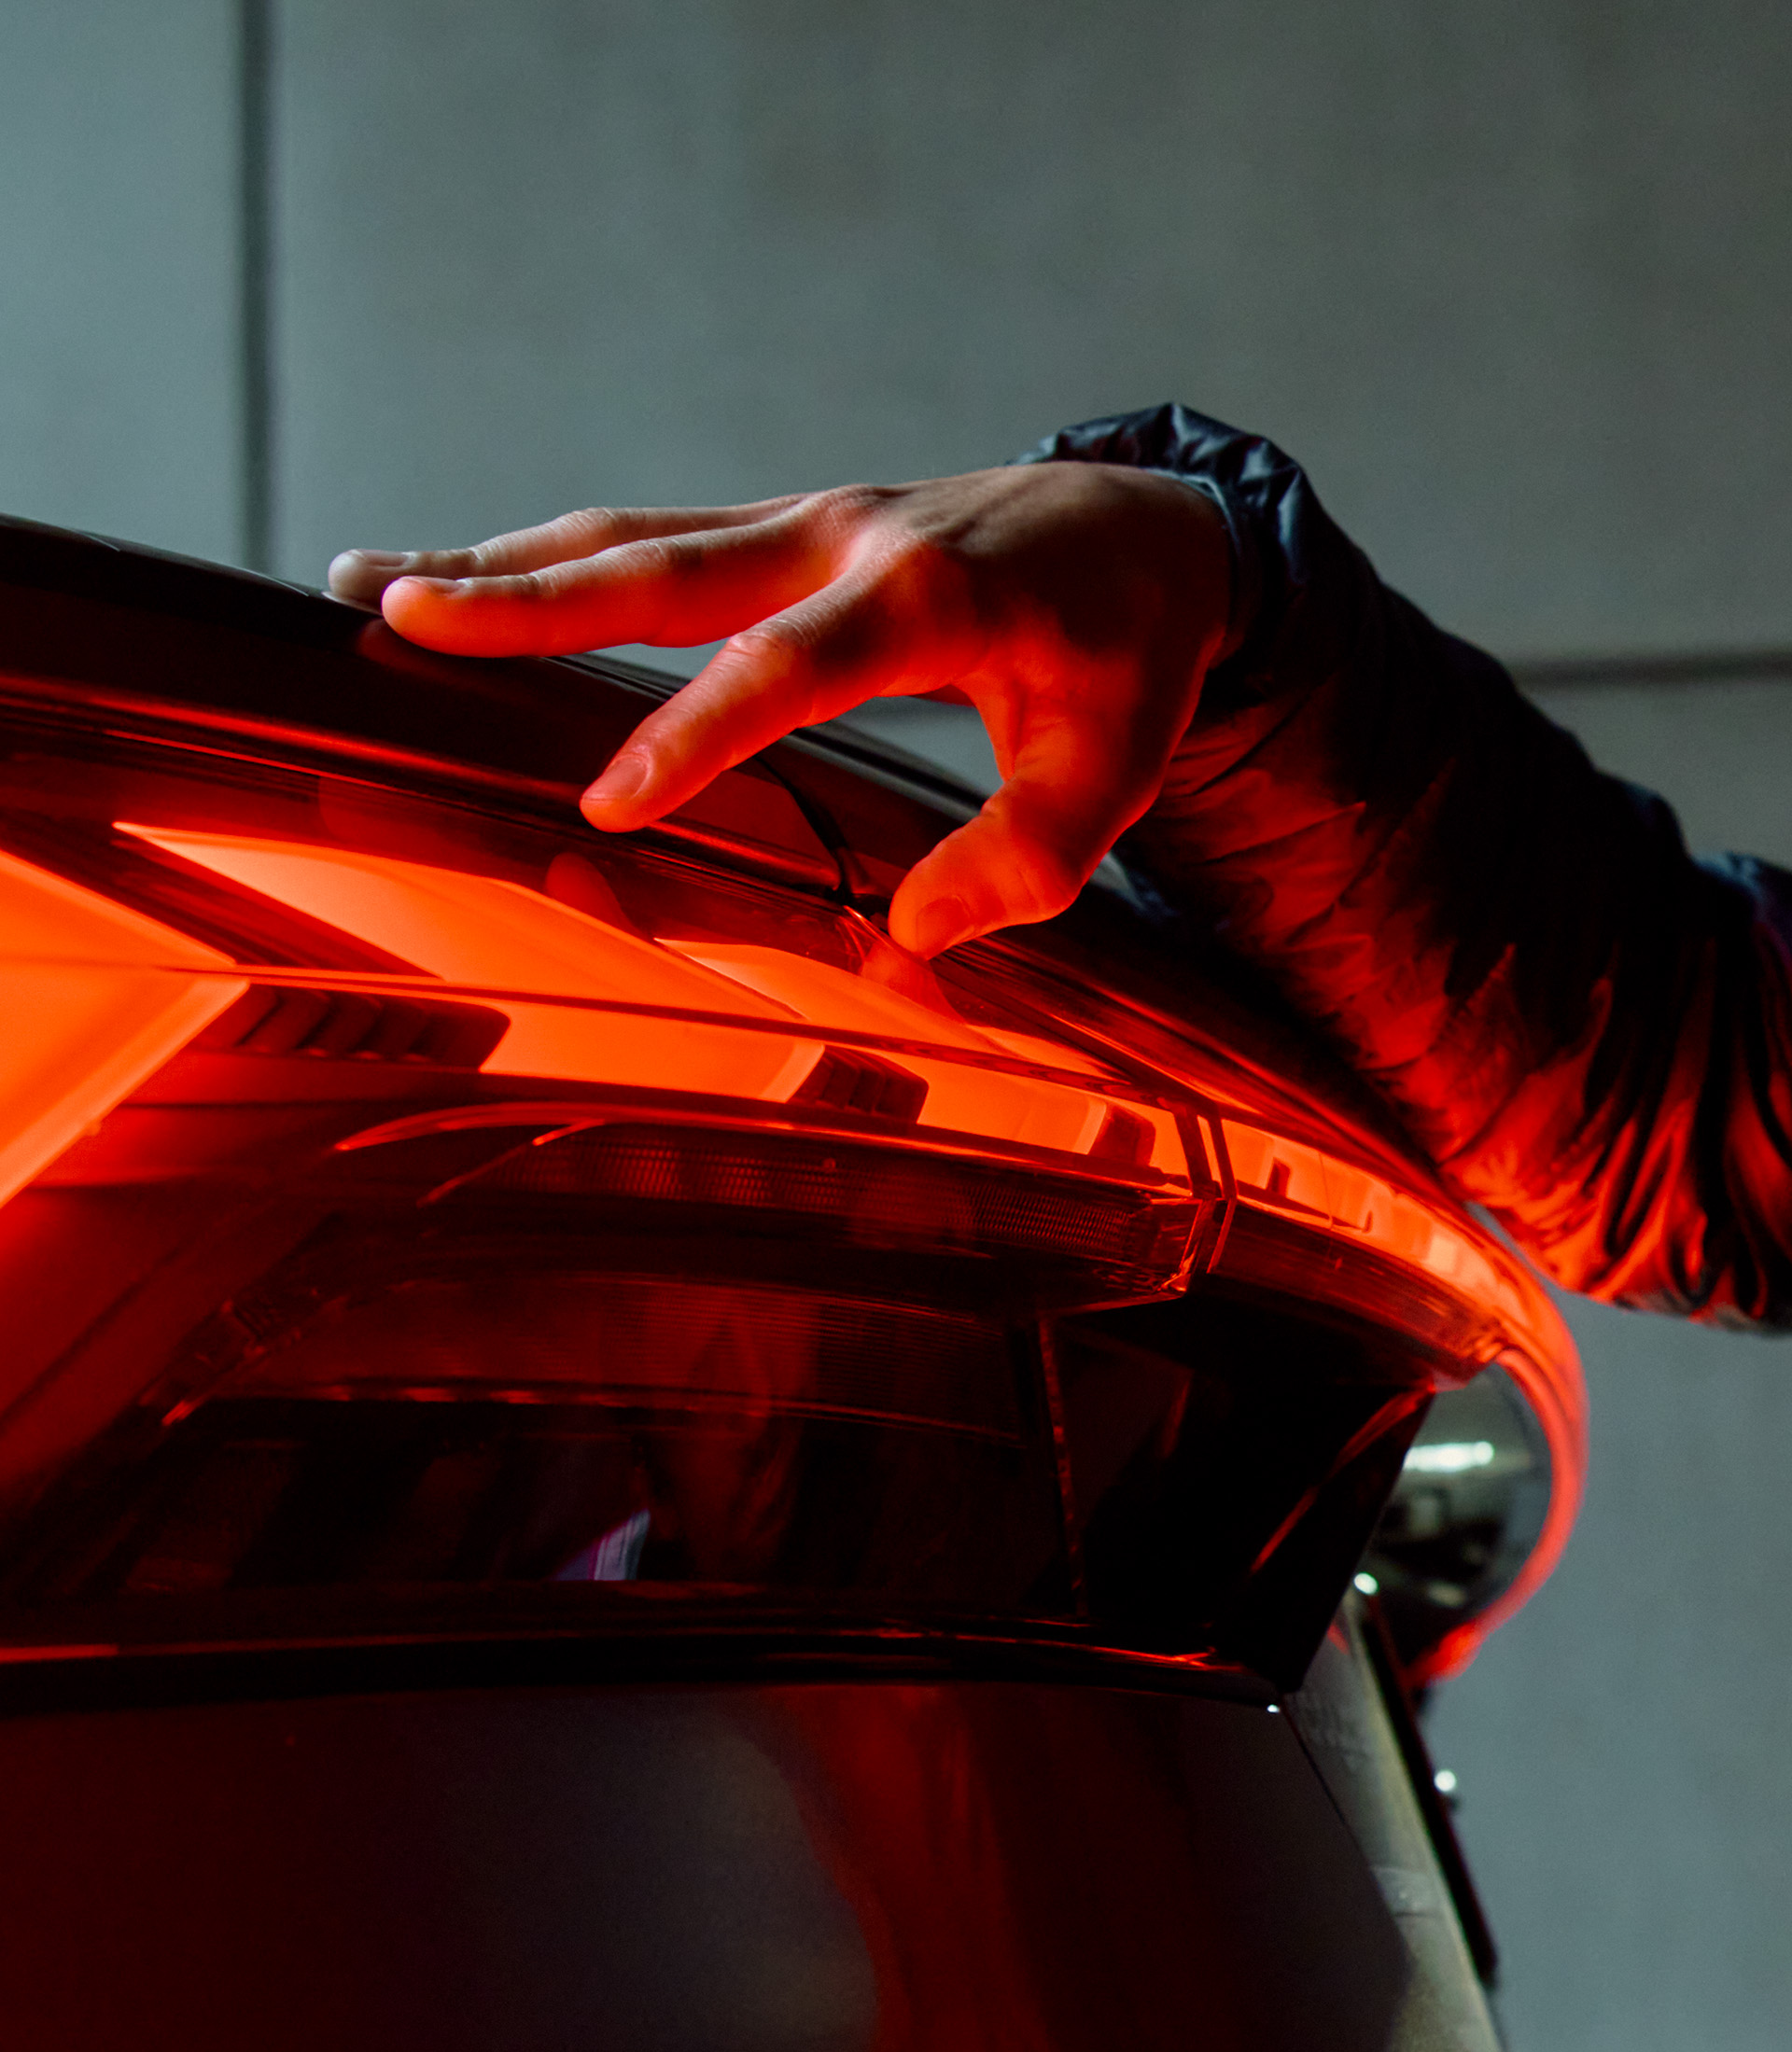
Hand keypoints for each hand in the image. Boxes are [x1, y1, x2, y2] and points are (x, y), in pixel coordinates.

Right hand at [328, 464, 1229, 956]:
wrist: (1140, 529)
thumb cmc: (1126, 656)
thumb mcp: (1118, 766)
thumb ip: (1030, 854)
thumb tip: (912, 933)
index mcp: (932, 593)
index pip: (792, 665)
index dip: (696, 734)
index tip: (606, 806)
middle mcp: (848, 534)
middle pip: (667, 562)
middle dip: (527, 596)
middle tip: (397, 616)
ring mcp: (807, 519)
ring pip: (638, 535)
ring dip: (505, 561)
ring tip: (372, 585)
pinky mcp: (786, 529)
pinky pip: (655, 538)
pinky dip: (557, 559)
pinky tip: (473, 580)